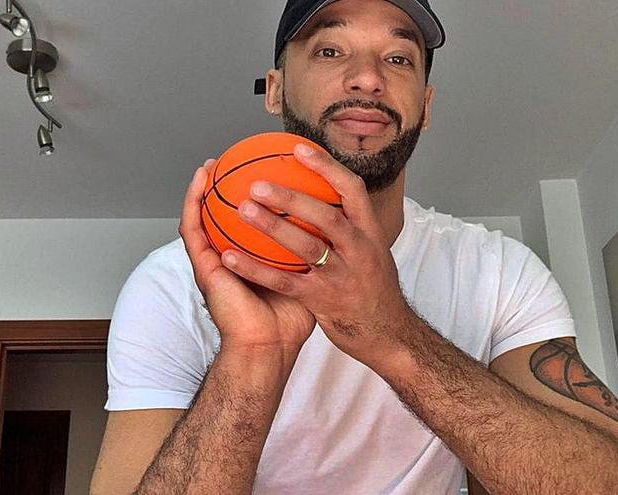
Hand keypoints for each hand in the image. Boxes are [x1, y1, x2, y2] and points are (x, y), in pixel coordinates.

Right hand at [179, 159, 316, 360]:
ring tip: (208, 166)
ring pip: (202, 220)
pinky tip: (198, 185)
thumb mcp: (307, 277)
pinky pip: (194, 232)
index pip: (245, 229)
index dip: (247, 204)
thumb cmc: (291, 318)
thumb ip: (314, 253)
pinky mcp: (205, 268)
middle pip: (221, 221)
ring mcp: (215, 263)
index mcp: (252, 261)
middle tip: (229, 162)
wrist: (270, 347)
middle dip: (222, 190)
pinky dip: (193, 205)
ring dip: (202, 191)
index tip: (258, 175)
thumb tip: (339, 223)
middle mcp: (231, 259)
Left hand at [219, 144, 411, 363]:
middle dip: (292, 198)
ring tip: (243, 210)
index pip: (352, 191)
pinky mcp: (322, 300)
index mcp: (370, 233)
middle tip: (258, 183)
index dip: (326, 167)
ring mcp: (340, 276)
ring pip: (304, 246)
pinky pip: (284, 281)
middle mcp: (358, 251)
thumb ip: (352, 228)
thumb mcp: (373, 253)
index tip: (298, 148)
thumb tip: (328, 196)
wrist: (388, 336)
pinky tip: (230, 257)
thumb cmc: (374, 291)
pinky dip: (255, 269)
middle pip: (325, 216)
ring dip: (272, 227)